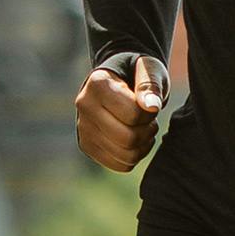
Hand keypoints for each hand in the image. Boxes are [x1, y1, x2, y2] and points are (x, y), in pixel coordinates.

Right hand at [75, 55, 165, 171]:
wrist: (117, 81)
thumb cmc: (137, 74)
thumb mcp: (149, 70)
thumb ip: (151, 85)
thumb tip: (152, 106)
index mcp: (98, 83)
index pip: (133, 114)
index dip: (150, 112)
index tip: (148, 103)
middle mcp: (84, 106)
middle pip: (128, 138)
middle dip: (148, 131)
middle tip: (150, 120)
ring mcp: (83, 128)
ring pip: (126, 156)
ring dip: (144, 145)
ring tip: (143, 128)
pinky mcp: (87, 146)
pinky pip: (121, 165)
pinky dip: (135, 156)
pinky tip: (135, 140)